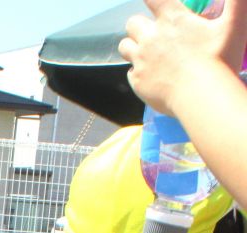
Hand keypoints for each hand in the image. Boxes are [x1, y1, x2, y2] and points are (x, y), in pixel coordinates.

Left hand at [119, 0, 246, 114]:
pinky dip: (138, 72)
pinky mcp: (137, 82)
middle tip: (154, 34)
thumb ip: (236, 2)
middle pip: (132, 23)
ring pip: (125, 46)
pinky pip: (129, 72)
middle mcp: (151, 38)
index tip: (156, 5)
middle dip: (140, 26)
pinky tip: (152, 75)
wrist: (202, 96)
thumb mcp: (234, 24)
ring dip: (133, 47)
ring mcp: (141, 61)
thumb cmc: (220, 58)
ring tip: (148, 54)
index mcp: (172, 19)